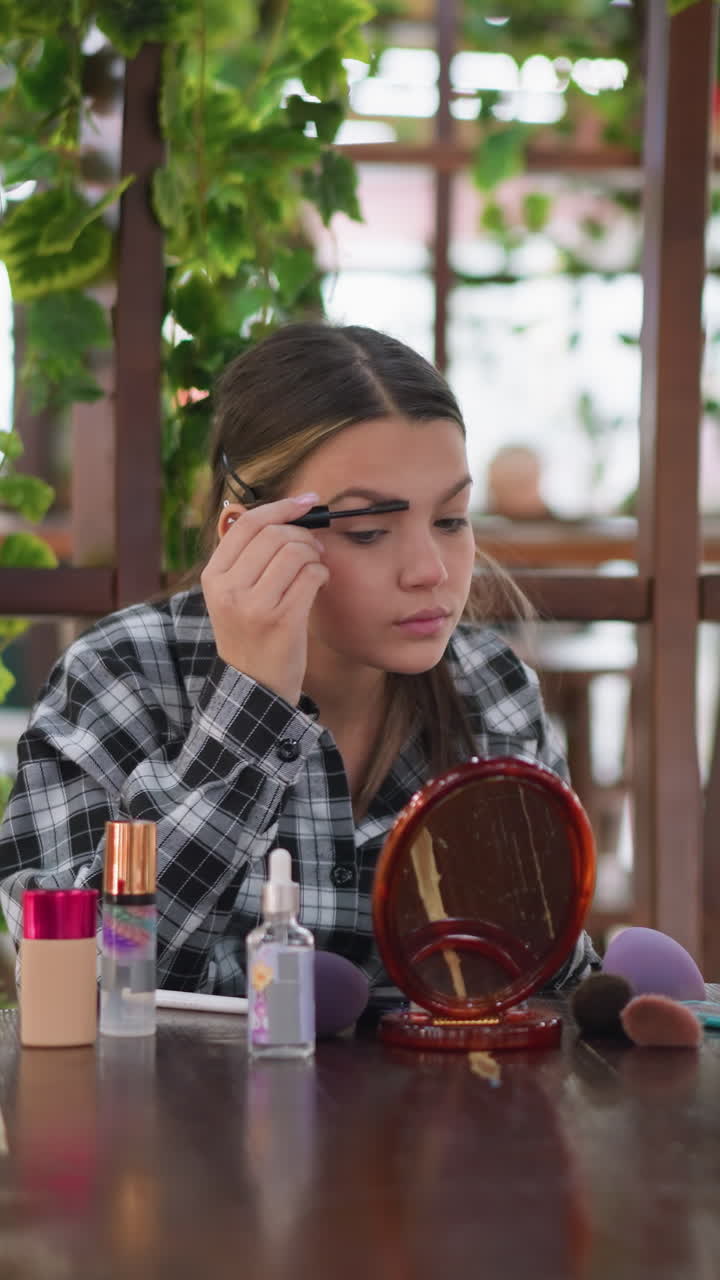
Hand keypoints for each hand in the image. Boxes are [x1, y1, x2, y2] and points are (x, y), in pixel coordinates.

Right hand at [201, 494, 328, 705]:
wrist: (254, 685)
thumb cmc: (250, 633)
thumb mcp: (232, 595)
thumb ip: (245, 556)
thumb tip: (273, 510)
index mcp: (214, 576)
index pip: (247, 523)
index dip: (281, 506)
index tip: (307, 502)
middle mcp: (229, 589)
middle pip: (275, 534)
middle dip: (304, 534)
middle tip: (315, 548)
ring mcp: (254, 605)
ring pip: (296, 551)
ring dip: (315, 554)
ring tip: (316, 567)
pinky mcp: (282, 620)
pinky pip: (312, 575)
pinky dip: (322, 574)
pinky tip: (320, 584)